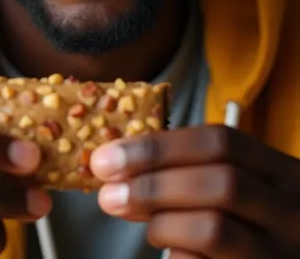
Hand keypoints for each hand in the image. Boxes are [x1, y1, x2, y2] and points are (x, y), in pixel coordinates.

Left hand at [90, 125, 299, 257]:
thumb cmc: (257, 222)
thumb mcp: (247, 186)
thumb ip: (197, 172)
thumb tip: (120, 165)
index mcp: (281, 171)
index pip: (220, 141)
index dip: (160, 145)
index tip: (111, 155)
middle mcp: (288, 211)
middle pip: (218, 182)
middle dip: (153, 183)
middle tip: (108, 192)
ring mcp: (278, 253)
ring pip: (213, 229)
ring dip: (160, 222)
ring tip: (138, 224)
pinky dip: (176, 255)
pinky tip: (166, 251)